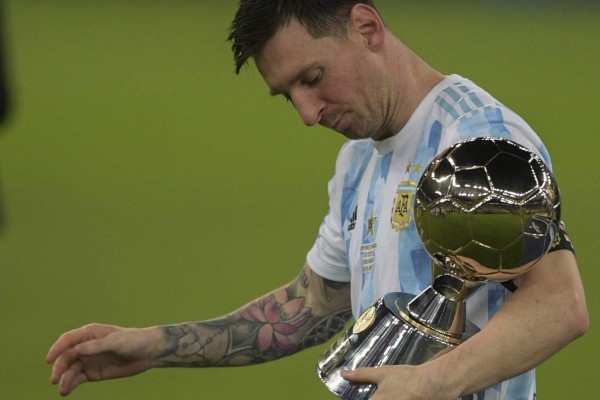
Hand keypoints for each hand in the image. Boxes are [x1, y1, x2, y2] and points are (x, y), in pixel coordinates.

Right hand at [46, 323, 157, 395]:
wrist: (147, 353)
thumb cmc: (133, 341)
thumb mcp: (117, 341)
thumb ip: (98, 346)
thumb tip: (77, 349)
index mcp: (90, 334)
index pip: (68, 340)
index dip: (57, 348)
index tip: (49, 360)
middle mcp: (86, 347)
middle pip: (66, 356)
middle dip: (59, 367)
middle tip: (55, 379)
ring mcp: (88, 360)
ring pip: (70, 370)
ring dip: (64, 379)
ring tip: (62, 390)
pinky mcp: (93, 373)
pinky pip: (77, 379)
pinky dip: (70, 384)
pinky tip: (66, 391)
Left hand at [341, 365, 457, 399]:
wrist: (432, 385)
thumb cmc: (405, 378)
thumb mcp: (382, 374)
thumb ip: (361, 375)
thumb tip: (343, 374)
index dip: (355, 398)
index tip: (361, 395)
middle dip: (374, 397)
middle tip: (379, 393)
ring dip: (385, 398)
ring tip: (390, 393)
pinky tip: (395, 397)